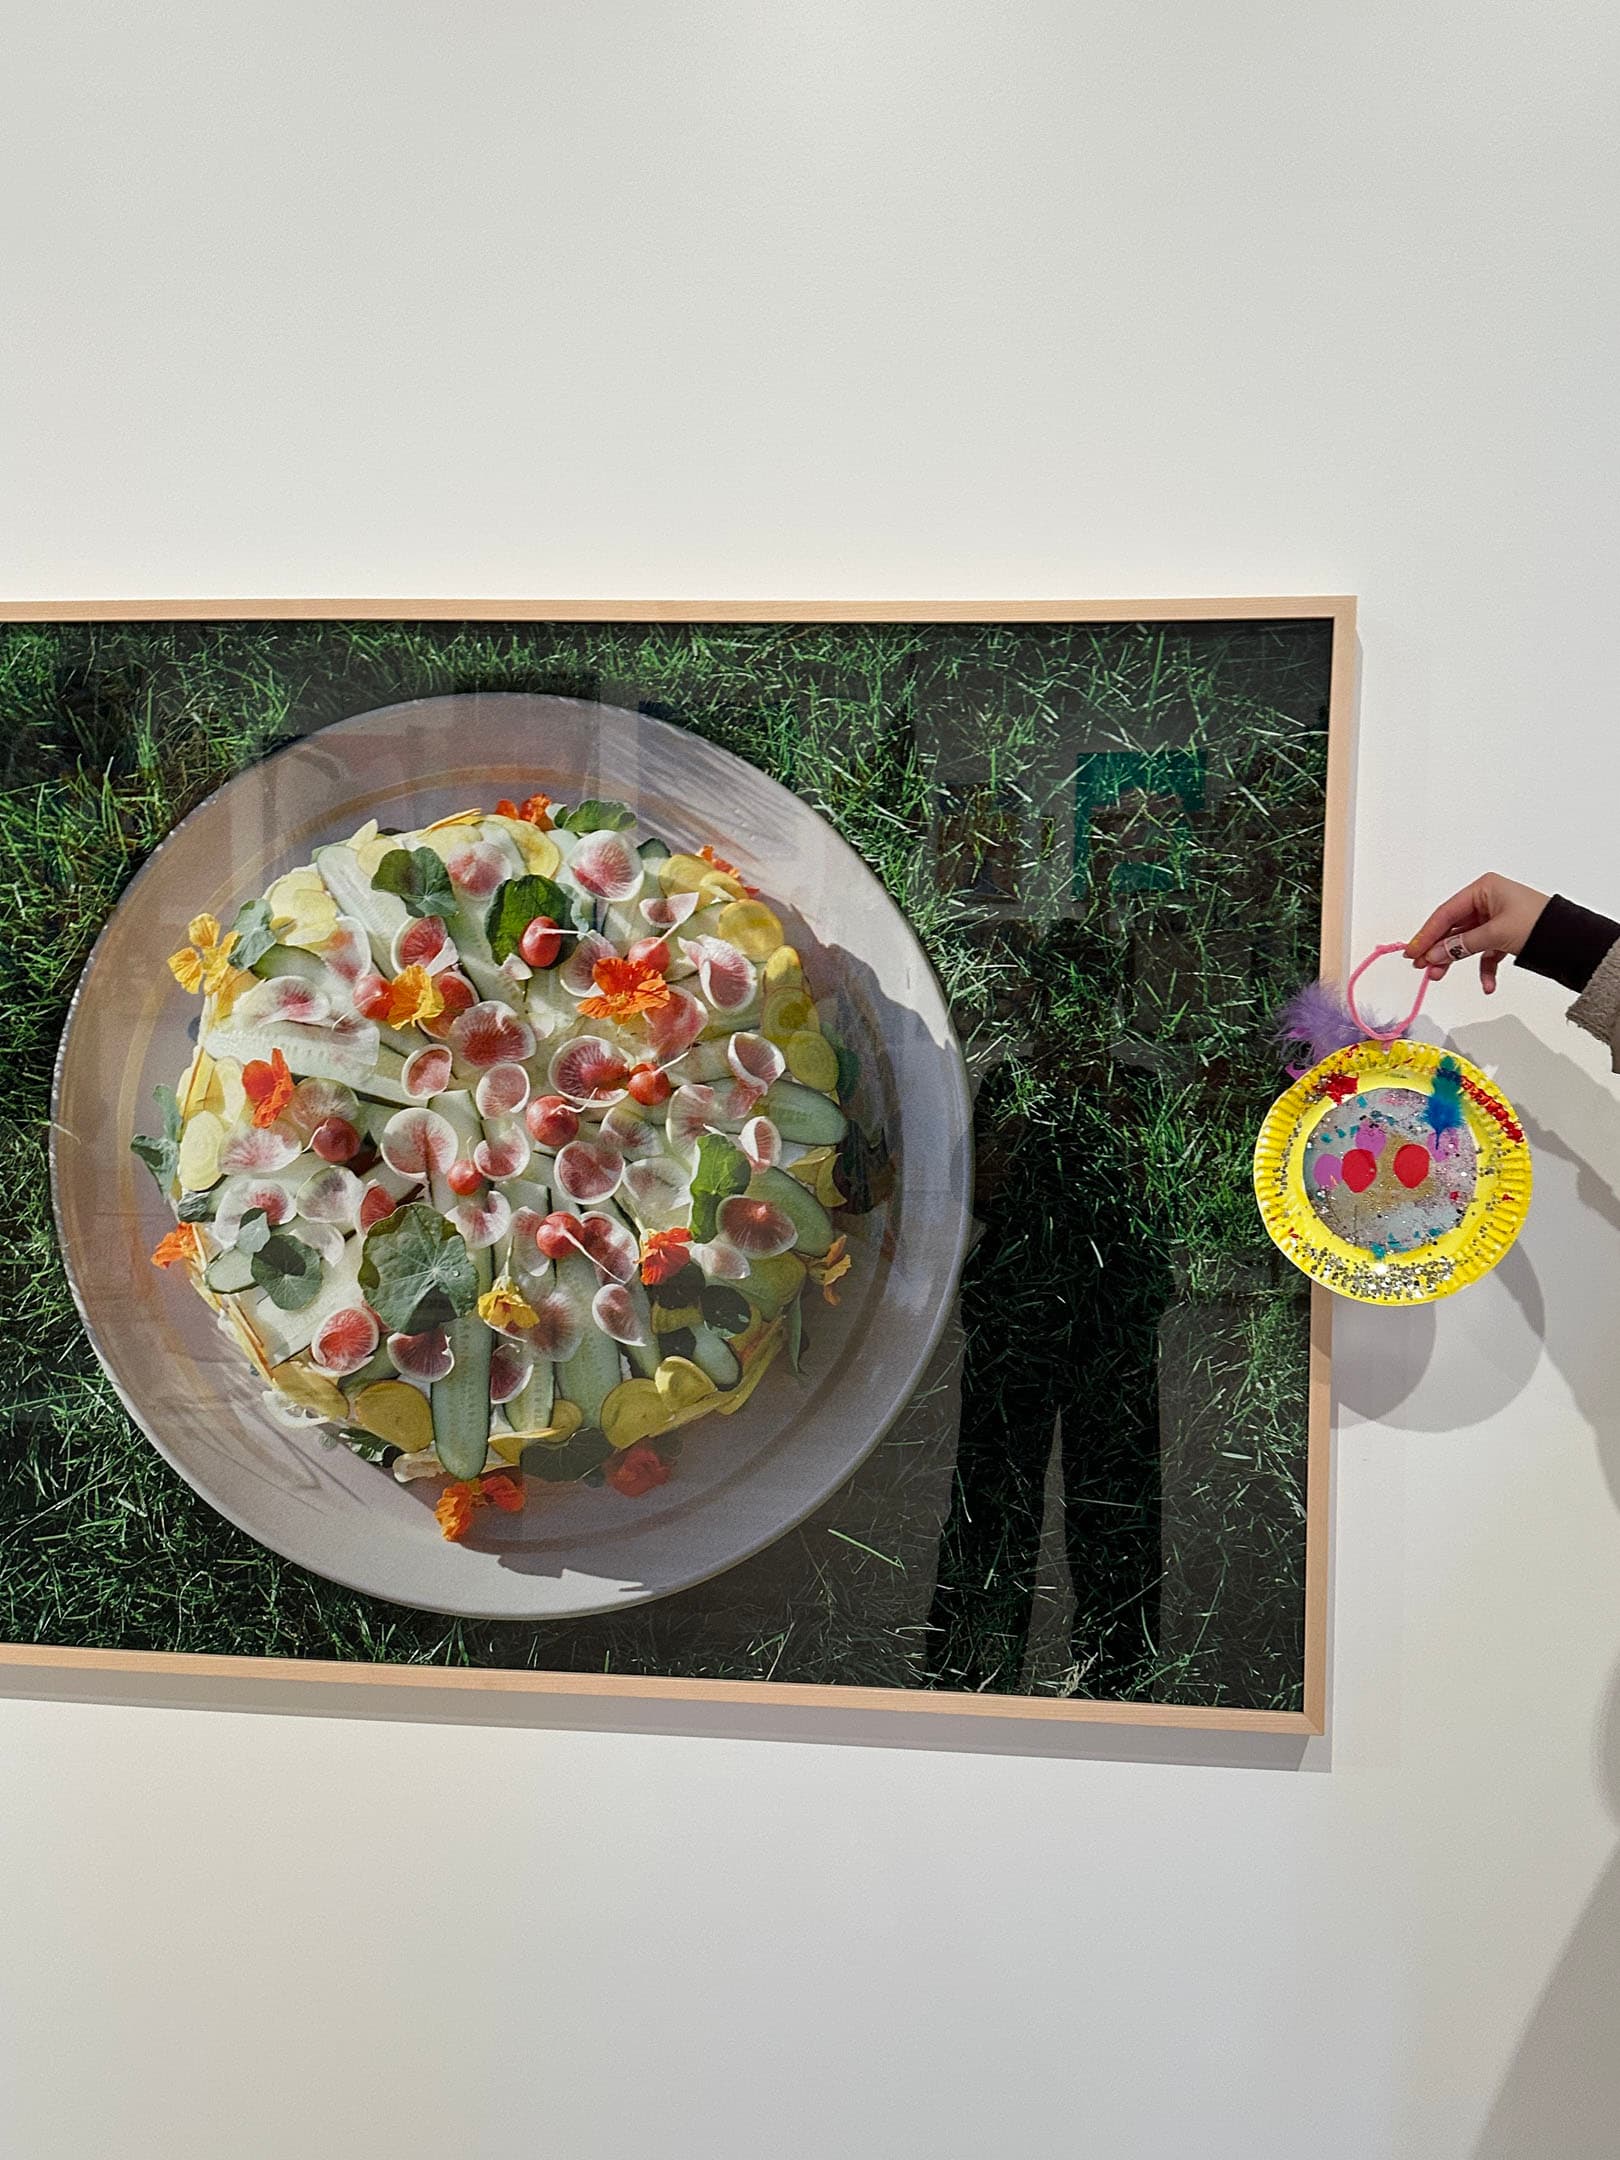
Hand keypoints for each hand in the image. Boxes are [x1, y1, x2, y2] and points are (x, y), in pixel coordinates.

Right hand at [1405, 873, 1547, 994]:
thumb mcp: (1494, 934)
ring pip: (1466, 941)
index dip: (1427, 934)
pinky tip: (1487, 985)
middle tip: (1422, 967)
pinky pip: (1485, 952)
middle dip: (1439, 950)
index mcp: (1483, 889)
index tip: (1412, 952)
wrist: (1573, 939)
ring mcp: (1495, 918)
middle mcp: (1487, 900)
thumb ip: (1461, 945)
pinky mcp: (1504, 934)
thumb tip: (1433, 956)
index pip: (1446, 913)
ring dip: (1455, 961)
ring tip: (1439, 976)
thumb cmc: (1537, 923)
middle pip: (1453, 928)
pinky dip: (1484, 969)